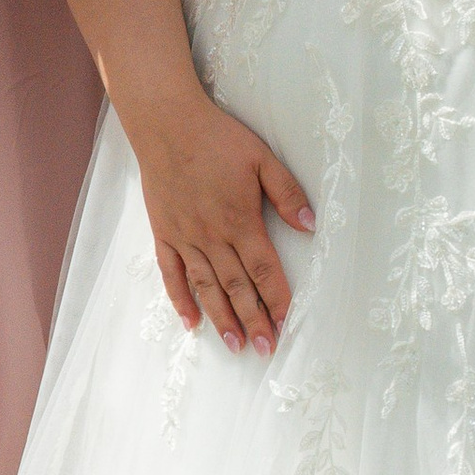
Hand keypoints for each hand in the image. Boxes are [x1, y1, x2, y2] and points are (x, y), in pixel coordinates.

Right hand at [132, 95, 313, 353]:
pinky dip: (180, 300)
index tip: (287, 324)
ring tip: (235, 346)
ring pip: (206, 288)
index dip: (276, 299)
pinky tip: (191, 322)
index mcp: (240, 220)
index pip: (264, 270)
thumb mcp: (262, 158)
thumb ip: (287, 193)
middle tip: (266, 350)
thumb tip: (311, 225)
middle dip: (253, 321)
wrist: (166, 124)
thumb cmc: (217, 138)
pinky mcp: (164, 234)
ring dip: (222, 319)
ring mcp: (185, 238)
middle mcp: (212, 236)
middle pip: (236, 287)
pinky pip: (172, 274)